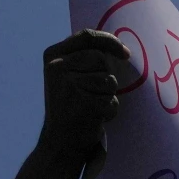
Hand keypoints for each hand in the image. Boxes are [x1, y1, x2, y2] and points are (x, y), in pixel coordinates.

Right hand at [40, 30, 132, 162]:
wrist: (60, 142)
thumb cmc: (69, 108)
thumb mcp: (66, 76)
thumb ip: (82, 59)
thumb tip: (116, 48)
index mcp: (53, 56)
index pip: (87, 37)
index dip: (110, 41)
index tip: (125, 53)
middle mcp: (58, 68)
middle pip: (102, 60)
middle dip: (106, 78)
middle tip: (94, 95)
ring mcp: (70, 86)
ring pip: (110, 81)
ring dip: (109, 96)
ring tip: (93, 107)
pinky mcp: (84, 104)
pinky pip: (112, 101)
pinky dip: (110, 111)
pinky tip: (96, 118)